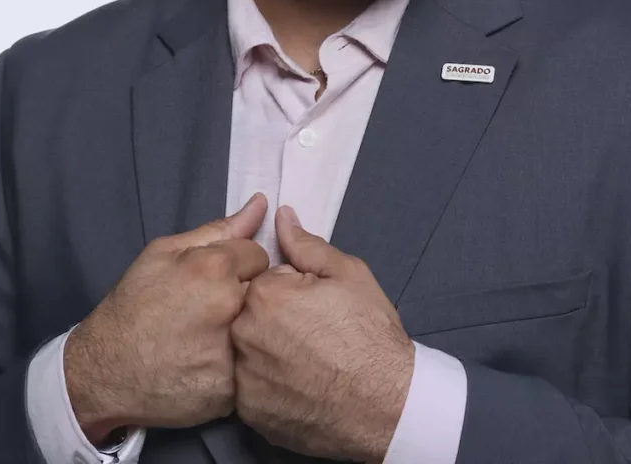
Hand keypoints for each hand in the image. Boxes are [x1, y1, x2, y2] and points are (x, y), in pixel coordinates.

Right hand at [63, 193, 269, 442]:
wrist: (104, 370)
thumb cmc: (134, 304)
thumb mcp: (164, 252)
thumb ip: (218, 229)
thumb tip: (261, 202)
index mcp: (215, 267)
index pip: (258, 256)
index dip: (238, 266)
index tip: (216, 281)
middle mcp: (229, 306)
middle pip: (264, 292)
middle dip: (244, 297)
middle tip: (212, 311)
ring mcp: (231, 351)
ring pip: (259, 331)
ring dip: (244, 331)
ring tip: (210, 337)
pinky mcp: (229, 389)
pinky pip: (249, 369)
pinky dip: (234, 366)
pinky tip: (207, 364)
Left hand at [232, 206, 414, 461]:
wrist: (387, 404)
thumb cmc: (370, 334)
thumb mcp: (347, 274)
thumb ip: (306, 244)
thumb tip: (281, 217)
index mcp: (263, 295)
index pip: (264, 280)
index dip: (292, 291)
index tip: (315, 307)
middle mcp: (243, 336)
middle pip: (251, 315)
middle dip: (276, 319)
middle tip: (313, 334)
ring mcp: (244, 379)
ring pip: (249, 353)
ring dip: (270, 353)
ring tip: (308, 363)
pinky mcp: (251, 415)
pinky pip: (252, 389)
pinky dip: (270, 387)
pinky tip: (300, 388)